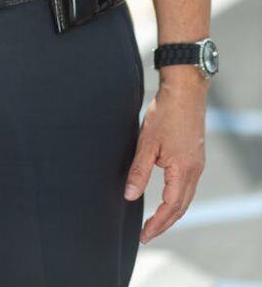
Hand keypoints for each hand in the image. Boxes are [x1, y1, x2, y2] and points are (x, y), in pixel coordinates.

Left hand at [123, 76, 206, 242]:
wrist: (185, 91)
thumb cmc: (166, 113)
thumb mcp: (147, 143)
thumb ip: (139, 171)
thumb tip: (129, 196)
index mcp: (183, 171)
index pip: (170, 208)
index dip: (156, 224)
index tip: (143, 235)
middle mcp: (194, 171)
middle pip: (181, 207)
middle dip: (164, 223)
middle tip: (147, 234)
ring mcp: (197, 164)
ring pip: (186, 197)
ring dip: (171, 212)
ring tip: (156, 221)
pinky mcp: (195, 156)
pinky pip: (187, 186)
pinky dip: (177, 198)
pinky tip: (167, 197)